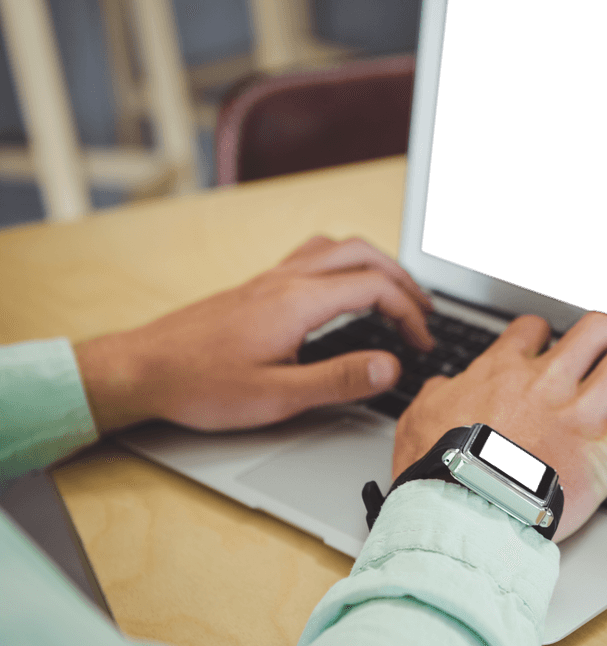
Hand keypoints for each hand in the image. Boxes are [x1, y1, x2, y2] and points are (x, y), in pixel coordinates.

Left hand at [75, 236, 434, 433]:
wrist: (142, 368)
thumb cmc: (201, 384)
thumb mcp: (277, 396)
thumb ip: (339, 380)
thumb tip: (390, 366)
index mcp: (299, 302)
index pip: (376, 289)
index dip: (410, 314)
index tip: (422, 343)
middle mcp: (287, 280)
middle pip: (363, 255)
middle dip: (403, 280)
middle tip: (424, 311)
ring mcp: (271, 279)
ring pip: (338, 248)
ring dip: (376, 264)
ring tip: (395, 292)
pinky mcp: (258, 287)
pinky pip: (313, 255)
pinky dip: (345, 263)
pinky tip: (342, 288)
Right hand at [393, 312, 606, 541]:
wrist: (462, 511)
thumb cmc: (438, 470)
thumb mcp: (419, 419)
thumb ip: (441, 393)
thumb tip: (450, 386)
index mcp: (503, 371)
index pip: (533, 329)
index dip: (543, 337)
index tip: (544, 351)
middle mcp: (548, 382)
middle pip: (592, 330)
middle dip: (599, 341)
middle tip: (595, 364)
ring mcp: (581, 414)